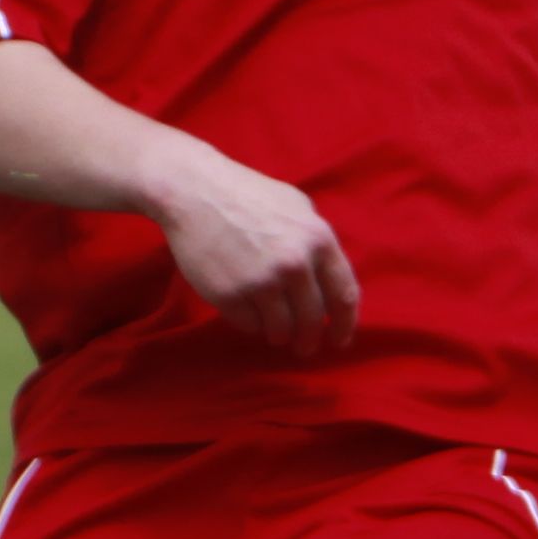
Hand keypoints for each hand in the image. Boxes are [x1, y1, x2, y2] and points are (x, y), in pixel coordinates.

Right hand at [152, 144, 361, 355]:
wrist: (193, 191)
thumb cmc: (245, 193)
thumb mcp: (296, 205)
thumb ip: (315, 241)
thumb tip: (326, 277)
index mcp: (318, 240)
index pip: (344, 296)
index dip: (344, 324)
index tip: (339, 340)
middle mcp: (294, 265)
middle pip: (312, 319)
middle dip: (309, 339)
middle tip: (304, 347)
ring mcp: (261, 282)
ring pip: (281, 328)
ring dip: (280, 335)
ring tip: (275, 333)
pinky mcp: (229, 295)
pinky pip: (249, 325)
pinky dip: (252, 325)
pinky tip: (248, 314)